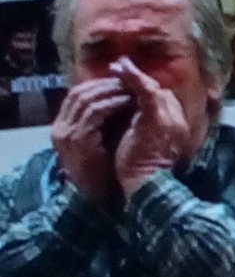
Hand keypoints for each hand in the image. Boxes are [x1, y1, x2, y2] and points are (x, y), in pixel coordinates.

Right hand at [51, 77, 131, 204]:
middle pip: (80, 92)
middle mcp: (60, 127)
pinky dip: (112, 103)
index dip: (100, 85)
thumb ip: (105, 123)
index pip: (78, 95)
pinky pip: (95, 112)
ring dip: (110, 90)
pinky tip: (129, 100)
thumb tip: (126, 100)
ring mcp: (67, 133)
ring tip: (131, 87)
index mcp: (64, 127)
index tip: (122, 81)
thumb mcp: (100, 142)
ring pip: (86, 98)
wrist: (96, 197)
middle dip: (106, 84)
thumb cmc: (104, 170)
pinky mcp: (78, 139)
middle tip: (129, 79)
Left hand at [109, 57, 191, 198]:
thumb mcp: (146, 144)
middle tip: (121, 66)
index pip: (166, 102)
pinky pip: (146, 92)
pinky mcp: (156, 119)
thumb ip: (146, 128)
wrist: (145, 184)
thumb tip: (132, 115)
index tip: (130, 81)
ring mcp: (170, 119)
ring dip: (135, 75)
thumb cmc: (140, 169)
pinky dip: (134, 79)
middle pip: (162, 93)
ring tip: (118, 65)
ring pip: (154, 89)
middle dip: (141, 81)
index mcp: (178, 129)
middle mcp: (179, 122)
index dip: (147, 90)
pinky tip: (121, 70)